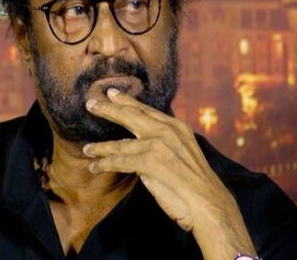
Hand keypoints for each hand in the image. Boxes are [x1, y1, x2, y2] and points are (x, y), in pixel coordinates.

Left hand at [84, 88, 255, 259]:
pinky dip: (104, 164)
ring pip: (120, 143)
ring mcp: (158, 145)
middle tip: (91, 104)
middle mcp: (166, 130)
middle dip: (108, 109)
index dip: (127, 101)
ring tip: (87, 149)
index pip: (146, 109)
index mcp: (176, 126)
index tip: (112, 93)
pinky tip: (94, 167)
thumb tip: (140, 143)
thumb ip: (163, 143)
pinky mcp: (150, 162)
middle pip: (130, 115)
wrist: (209, 204)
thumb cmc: (195, 184)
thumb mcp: (183, 152)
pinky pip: (119, 161)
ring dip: (100, 147)